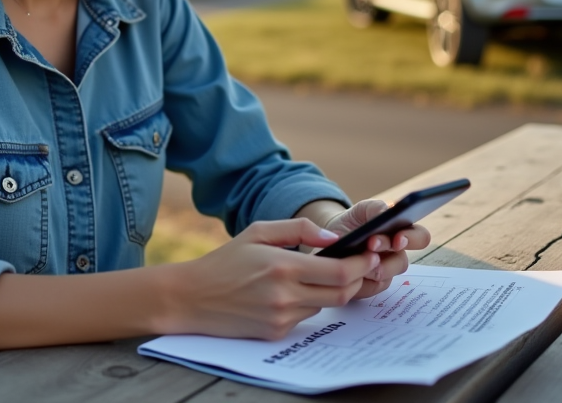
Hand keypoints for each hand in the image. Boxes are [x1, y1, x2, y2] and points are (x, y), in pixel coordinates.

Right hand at [163, 218, 379, 340]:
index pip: (340, 272)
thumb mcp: (258, 231)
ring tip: (319, 275)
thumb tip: (334, 238)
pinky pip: (305, 316)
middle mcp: (284, 295)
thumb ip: (299, 229)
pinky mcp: (275, 332)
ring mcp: (281, 317)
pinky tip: (291, 292)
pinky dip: (307, 303)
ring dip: (330, 290)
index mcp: (282, 266)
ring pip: (325, 305)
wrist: (192, 297)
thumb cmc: (225, 261)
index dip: (362, 265)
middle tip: (358, 266)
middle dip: (357, 279)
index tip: (370, 255)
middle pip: (342, 293)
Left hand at [323, 199, 431, 299]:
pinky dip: (359, 279)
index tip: (398, 239)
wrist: (333, 235)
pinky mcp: (371, 285)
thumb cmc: (355, 220)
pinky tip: (350, 270)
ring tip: (356, 257)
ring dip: (371, 268)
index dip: (412, 240)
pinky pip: (370, 288)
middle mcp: (396, 255)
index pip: (420, 238)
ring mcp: (384, 272)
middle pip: (402, 263)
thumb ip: (379, 209)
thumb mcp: (364, 209)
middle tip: (370, 244)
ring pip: (385, 278)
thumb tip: (390, 211)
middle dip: (385, 255)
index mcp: (402, 233)